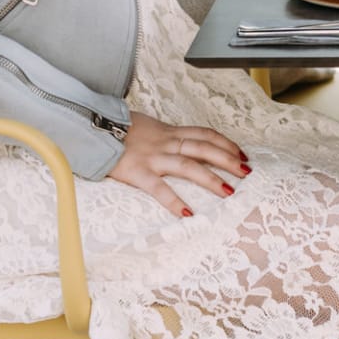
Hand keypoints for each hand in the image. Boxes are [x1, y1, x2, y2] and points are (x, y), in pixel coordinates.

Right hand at [107, 112, 248, 216]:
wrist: (91, 125)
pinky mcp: (137, 172)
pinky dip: (174, 201)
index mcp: (169, 131)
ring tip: (229, 192)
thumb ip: (162, 134)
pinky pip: (159, 188)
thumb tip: (177, 141)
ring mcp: (153, 157)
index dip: (226, 144)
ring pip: (188, 166)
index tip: (242, 154)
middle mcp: (165, 142)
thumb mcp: (146, 125)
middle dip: (228, 159)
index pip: (205, 134)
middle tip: (247, 172)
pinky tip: (188, 213)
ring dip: (211, 178)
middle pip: (204, 148)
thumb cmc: (116, 128)